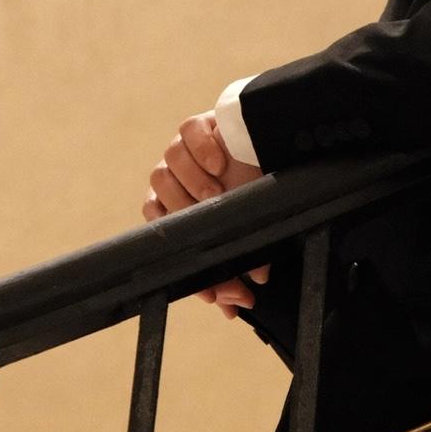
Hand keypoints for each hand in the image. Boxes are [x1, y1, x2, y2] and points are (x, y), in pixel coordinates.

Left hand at [142, 111, 268, 317]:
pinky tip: (218, 162)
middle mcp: (173, 176)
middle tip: (218, 223)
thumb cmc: (252, 197)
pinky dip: (199, 148)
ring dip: (192, 182)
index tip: (207, 268)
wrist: (269, 149)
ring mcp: (183, 148)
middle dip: (188, 213)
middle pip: (161, 192)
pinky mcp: (200, 124)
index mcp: (173, 206)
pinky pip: (188, 132)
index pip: (160, 228)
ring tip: (218, 193)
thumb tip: (235, 307)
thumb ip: (235, 267)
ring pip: (168, 163)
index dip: (177, 251)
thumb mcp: (245, 232)